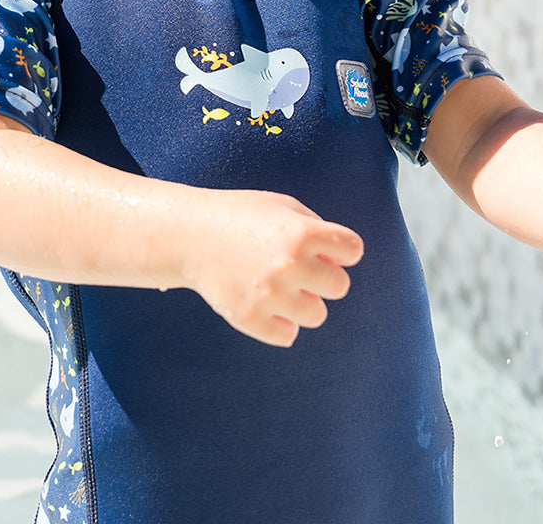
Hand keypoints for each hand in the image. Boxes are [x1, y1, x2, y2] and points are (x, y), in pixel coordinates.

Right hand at [185, 188, 363, 347]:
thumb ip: (320, 230)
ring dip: (302, 301)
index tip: (320, 245)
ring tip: (277, 284)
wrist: (190, 235)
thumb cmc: (243, 216)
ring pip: (316, 314)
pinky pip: (288, 334)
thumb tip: (343, 264)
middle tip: (295, 266)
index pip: (352, 251)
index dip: (339, 248)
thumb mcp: (284, 207)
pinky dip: (279, 322)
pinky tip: (262, 301)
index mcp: (302, 233)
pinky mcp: (251, 319)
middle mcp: (290, 265)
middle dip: (322, 276)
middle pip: (339, 286)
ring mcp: (270, 295)